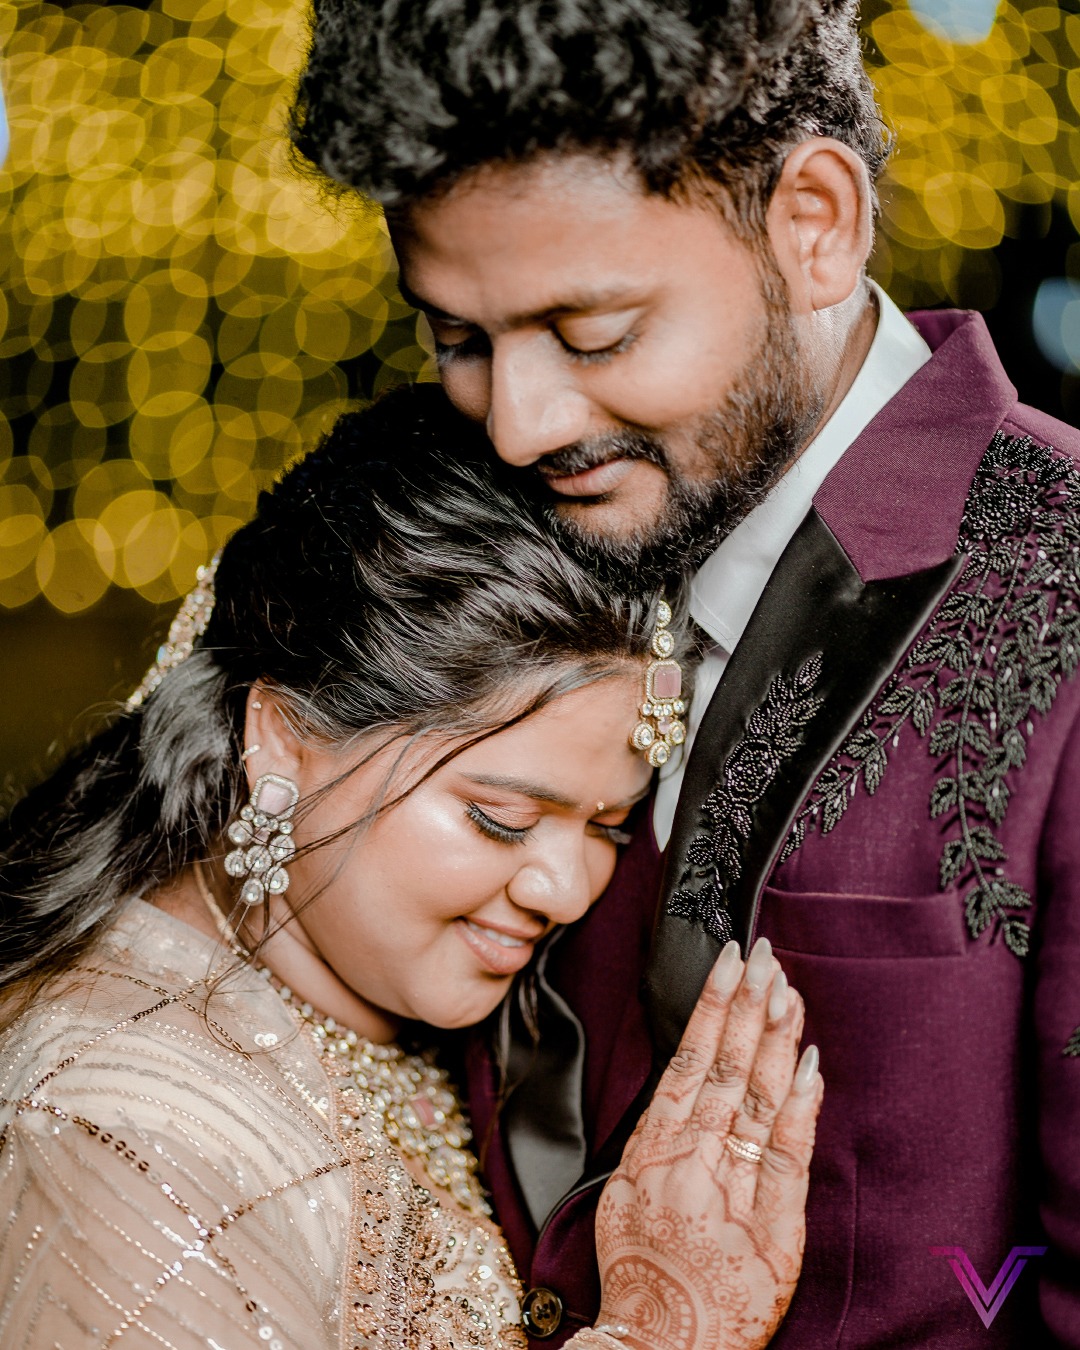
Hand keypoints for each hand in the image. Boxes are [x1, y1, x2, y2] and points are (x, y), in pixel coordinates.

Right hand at [592, 937, 821, 1349]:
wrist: (660, 1344)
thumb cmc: (640, 1270)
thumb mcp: (625, 1194)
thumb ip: (656, 1138)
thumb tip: (682, 1083)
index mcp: (654, 1148)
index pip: (689, 1058)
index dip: (714, 1007)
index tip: (730, 963)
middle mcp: (692, 1161)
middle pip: (728, 1068)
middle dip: (749, 1006)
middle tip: (767, 957)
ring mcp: (734, 1192)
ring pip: (760, 1100)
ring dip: (776, 1040)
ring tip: (789, 992)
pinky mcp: (775, 1230)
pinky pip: (790, 1157)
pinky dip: (802, 1108)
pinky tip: (812, 1065)